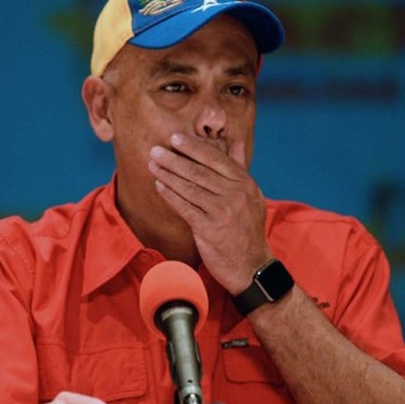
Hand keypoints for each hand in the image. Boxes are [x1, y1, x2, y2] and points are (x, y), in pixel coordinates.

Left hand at [148, 133, 271, 293]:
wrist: (251, 265)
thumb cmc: (247, 229)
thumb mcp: (252, 196)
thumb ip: (240, 168)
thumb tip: (235, 142)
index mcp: (245, 184)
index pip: (216, 159)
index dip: (194, 147)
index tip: (176, 138)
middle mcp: (235, 195)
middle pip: (199, 171)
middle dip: (175, 159)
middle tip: (156, 150)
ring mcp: (222, 212)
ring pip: (189, 188)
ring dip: (168, 174)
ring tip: (153, 164)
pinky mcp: (209, 229)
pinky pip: (184, 207)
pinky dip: (170, 195)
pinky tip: (159, 186)